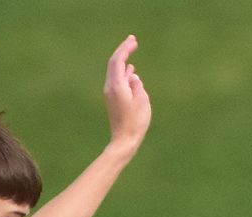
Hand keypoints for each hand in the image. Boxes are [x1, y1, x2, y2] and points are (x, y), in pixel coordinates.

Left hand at [104, 35, 151, 154]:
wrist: (124, 141)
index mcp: (117, 85)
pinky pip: (117, 81)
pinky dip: (123, 73)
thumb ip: (137, 85)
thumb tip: (133, 77)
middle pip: (114, 63)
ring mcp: (110, 94)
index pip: (119, 60)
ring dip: (123, 62)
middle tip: (132, 41)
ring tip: (130, 54)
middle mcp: (110, 87)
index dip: (125, 48)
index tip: (134, 41)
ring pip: (115, 72)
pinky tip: (130, 73)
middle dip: (123, 51)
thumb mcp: (142, 101)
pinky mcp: (112, 101)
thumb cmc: (135, 123)